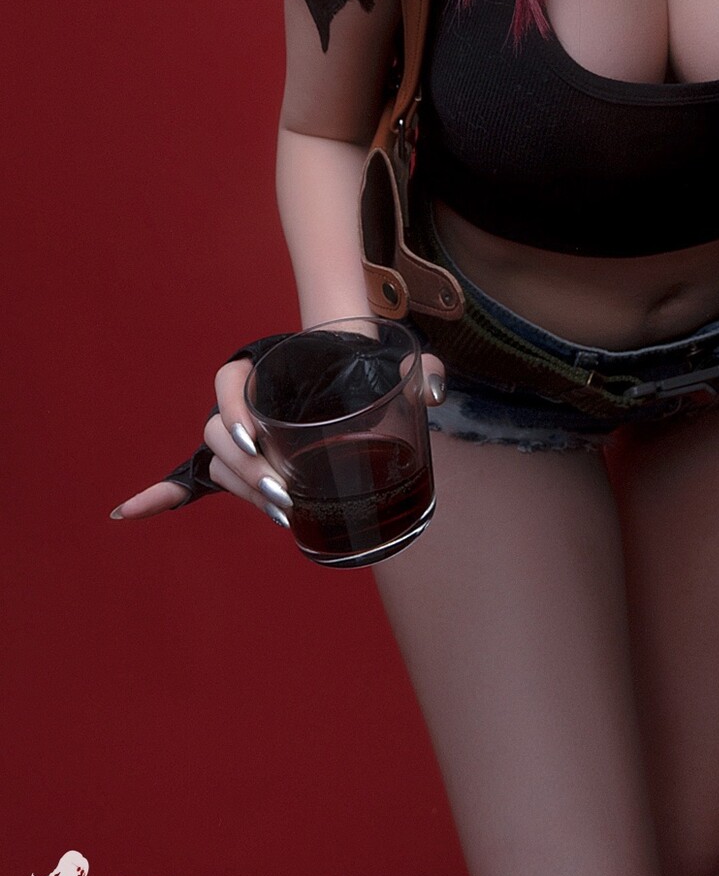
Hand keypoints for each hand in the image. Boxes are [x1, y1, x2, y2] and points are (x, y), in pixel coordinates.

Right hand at [110, 340, 448, 527]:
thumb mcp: (396, 363)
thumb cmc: (365, 366)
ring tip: (283, 511)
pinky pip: (191, 479)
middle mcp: (242, 398)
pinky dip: (160, 495)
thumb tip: (433, 388)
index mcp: (263, 365)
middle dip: (248, 470)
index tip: (260, 439)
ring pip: (218, 464)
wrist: (350, 372)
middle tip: (287, 492)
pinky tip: (128, 513)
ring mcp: (238, 433)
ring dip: (240, 492)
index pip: (230, 382)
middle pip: (220, 434)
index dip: (236, 412)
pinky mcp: (245, 463)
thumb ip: (420, 368)